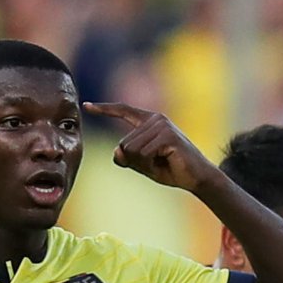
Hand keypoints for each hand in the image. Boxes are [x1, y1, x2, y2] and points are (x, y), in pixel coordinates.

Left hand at [82, 101, 218, 191]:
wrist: (197, 177)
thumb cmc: (171, 169)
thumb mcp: (143, 165)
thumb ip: (127, 158)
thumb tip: (117, 151)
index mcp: (148, 121)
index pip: (123, 111)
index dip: (104, 109)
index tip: (85, 105)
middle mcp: (154, 118)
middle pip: (123, 143)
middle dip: (135, 161)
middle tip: (157, 163)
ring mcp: (161, 125)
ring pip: (132, 149)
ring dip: (144, 163)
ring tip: (162, 162)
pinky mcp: (167, 135)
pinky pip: (144, 154)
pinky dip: (151, 165)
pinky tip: (166, 162)